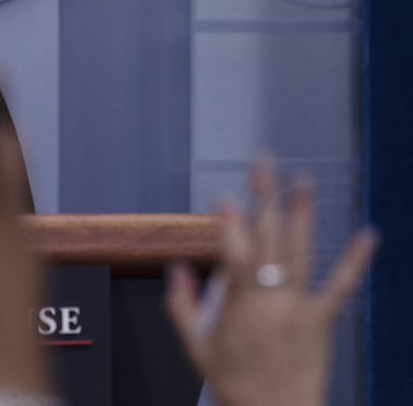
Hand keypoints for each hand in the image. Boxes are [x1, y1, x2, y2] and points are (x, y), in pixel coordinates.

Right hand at [166, 159, 377, 405]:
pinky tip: (368, 235)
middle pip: (267, 239)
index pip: (234, 255)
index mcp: (238, 306)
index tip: (225, 197)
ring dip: (302, 213)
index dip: (229, 224)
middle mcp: (271, 300)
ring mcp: (299, 307)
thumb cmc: (233, 381)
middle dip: (264, 198)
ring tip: (303, 180)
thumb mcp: (194, 345)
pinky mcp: (322, 318)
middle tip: (263, 164)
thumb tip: (177, 268)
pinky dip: (356, 260)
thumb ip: (181, 303)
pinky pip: (341, 285)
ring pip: (301, 251)